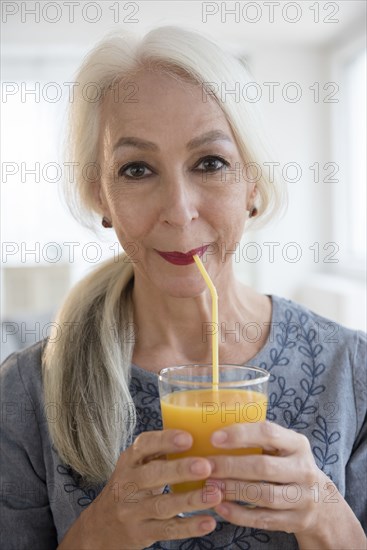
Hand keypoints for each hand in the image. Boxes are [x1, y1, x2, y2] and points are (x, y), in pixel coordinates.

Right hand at [59, 430, 221, 549]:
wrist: (100, 527)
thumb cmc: (131, 486)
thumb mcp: (136, 466)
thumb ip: (159, 452)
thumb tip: (202, 433)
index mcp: (129, 461)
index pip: (143, 446)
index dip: (165, 440)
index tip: (188, 438)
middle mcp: (127, 483)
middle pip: (153, 475)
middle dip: (180, 470)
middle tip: (206, 466)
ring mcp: (132, 510)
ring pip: (162, 505)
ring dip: (190, 500)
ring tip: (215, 494)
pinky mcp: (140, 533)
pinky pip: (167, 530)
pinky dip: (189, 527)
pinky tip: (209, 522)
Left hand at [205, 421, 336, 536]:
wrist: (321, 503)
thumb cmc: (288, 466)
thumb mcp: (283, 447)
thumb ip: (258, 438)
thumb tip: (214, 428)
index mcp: (298, 444)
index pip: (268, 433)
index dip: (240, 435)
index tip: (215, 438)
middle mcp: (304, 470)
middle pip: (263, 467)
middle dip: (230, 466)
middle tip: (207, 466)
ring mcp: (303, 498)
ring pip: (263, 495)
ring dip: (233, 490)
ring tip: (210, 485)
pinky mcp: (296, 521)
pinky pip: (263, 519)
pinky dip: (239, 514)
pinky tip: (220, 507)